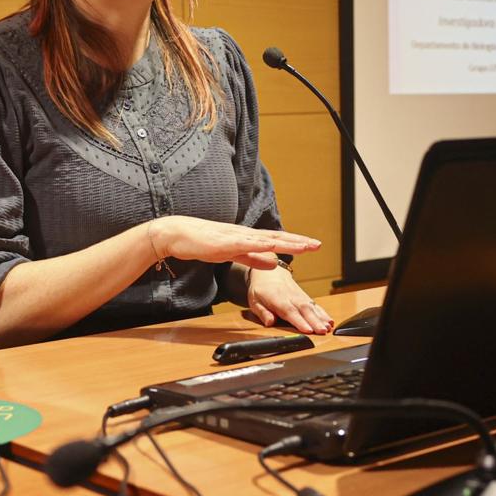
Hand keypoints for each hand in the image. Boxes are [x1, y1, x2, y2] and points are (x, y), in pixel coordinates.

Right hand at [148, 216, 320, 269]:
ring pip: (266, 240)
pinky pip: (245, 244)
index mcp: (248, 238)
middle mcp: (246, 234)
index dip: (296, 243)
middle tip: (318, 245)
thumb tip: (273, 261)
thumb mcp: (233, 253)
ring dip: (286, 242)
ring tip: (303, 245)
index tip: (313, 246)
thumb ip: (253, 258)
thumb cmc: (202, 243)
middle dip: (298, 242)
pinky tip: (272, 247)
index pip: (277, 241)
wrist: (178, 234)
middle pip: (277, 238)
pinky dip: (260, 245)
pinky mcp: (224, 242)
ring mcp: (236, 236)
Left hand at [246, 265, 333, 333]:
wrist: (270, 272)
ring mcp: (300, 296)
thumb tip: (269, 322)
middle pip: (304, 310)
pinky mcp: (305, 297)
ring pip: (312, 307)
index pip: (289, 311)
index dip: (299, 321)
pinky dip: (323, 313)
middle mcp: (291, 297)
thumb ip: (263, 312)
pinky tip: (330, 320)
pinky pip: (315, 305)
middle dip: (315, 321)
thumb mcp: (255, 301)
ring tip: (328, 327)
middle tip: (323, 331)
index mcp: (277, 299)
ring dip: (321, 318)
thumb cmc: (262, 289)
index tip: (307, 330)